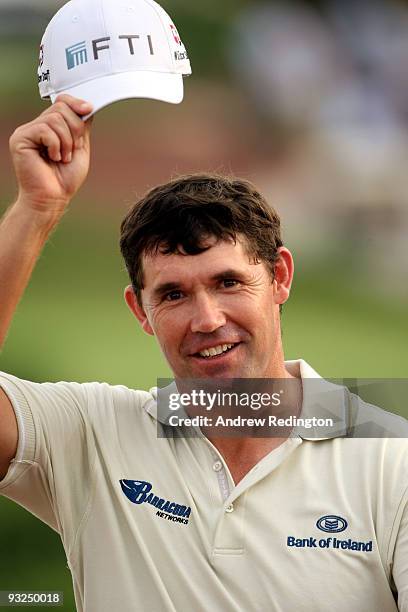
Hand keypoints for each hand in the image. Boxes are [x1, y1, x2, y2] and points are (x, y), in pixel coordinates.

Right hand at [9, 95, 93, 220]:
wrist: (53, 198)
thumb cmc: (64, 179)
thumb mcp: (80, 147)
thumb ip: (82, 126)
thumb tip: (86, 106)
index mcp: (50, 128)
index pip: (62, 102)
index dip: (76, 104)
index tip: (88, 110)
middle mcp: (37, 127)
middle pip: (61, 108)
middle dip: (75, 130)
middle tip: (72, 150)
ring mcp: (27, 132)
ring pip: (54, 119)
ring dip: (66, 142)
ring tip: (62, 158)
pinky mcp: (20, 139)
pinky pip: (44, 129)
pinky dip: (55, 145)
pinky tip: (52, 158)